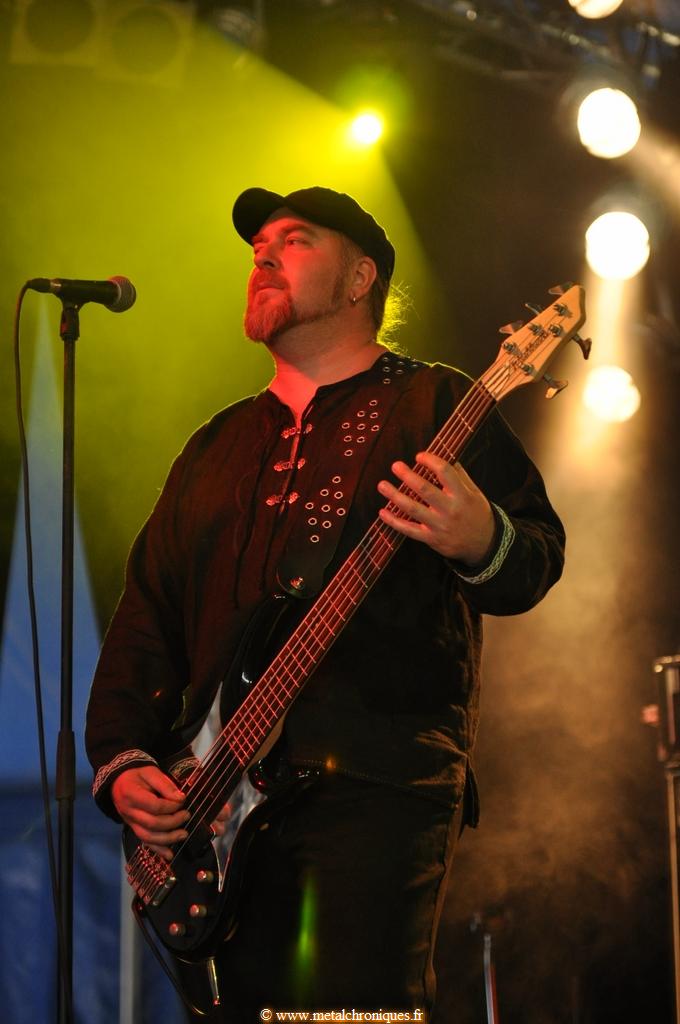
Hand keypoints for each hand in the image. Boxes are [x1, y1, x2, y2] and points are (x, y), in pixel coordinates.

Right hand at [112, 765, 188, 860]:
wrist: (119, 780)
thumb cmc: (137, 774)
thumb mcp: (151, 772)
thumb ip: (165, 784)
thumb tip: (180, 798)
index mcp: (132, 795)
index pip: (154, 806)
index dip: (171, 806)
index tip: (182, 801)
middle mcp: (129, 812)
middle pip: (152, 823)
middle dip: (173, 822)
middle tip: (187, 815)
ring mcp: (130, 822)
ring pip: (148, 836)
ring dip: (168, 839)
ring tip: (183, 834)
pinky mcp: (133, 828)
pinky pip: (145, 841)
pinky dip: (158, 850)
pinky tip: (169, 855)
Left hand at [377, 451, 494, 563]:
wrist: (484, 544)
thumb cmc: (478, 514)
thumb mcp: (475, 493)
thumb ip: (460, 476)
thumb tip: (446, 457)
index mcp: (462, 495)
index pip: (445, 472)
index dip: (430, 461)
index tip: (420, 456)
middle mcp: (450, 510)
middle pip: (424, 490)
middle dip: (408, 476)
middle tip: (395, 466)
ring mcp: (439, 525)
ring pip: (412, 509)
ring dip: (395, 496)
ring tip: (382, 485)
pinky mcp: (431, 539)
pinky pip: (409, 529)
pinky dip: (394, 521)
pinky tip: (383, 512)